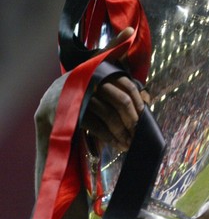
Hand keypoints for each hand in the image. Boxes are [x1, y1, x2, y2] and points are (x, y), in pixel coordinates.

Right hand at [80, 27, 148, 149]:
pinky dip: (109, 137)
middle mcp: (94, 81)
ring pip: (110, 115)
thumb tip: (147, 99)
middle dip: (133, 120)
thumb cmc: (85, 97)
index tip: (144, 118)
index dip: (139, 102)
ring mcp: (83, 96)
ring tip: (129, 144)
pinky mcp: (74, 111)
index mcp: (104, 73)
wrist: (51, 104)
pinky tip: (117, 144)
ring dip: (122, 132)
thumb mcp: (104, 89)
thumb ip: (124, 91)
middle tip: (138, 134)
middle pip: (122, 100)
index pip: (128, 85)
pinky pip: (97, 126)